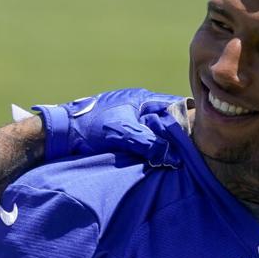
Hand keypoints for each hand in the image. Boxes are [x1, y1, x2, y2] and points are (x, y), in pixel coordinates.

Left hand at [35, 88, 180, 166]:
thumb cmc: (89, 129)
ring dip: (160, 142)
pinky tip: (150, 158)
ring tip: (170, 157)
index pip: (174, 105)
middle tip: (187, 150)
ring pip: (152, 129)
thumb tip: (173, 157)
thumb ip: (149, 143)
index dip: (188, 119)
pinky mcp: (117, 130)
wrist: (59, 135)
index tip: (199, 135)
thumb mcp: (123, 135)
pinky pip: (140, 137)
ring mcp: (126, 117)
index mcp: (140, 99)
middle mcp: (135, 105)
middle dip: (175, 133)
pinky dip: (147, 146)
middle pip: (165, 118)